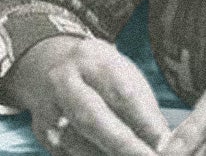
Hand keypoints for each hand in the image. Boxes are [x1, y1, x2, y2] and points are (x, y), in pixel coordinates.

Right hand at [4, 35, 169, 154]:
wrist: (47, 62)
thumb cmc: (99, 72)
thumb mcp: (123, 74)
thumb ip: (143, 106)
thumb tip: (164, 142)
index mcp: (92, 60)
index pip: (121, 93)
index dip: (144, 122)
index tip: (164, 143)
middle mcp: (64, 82)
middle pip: (93, 118)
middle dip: (123, 145)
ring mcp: (47, 108)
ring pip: (77, 142)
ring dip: (106, 155)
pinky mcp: (41, 132)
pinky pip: (67, 153)